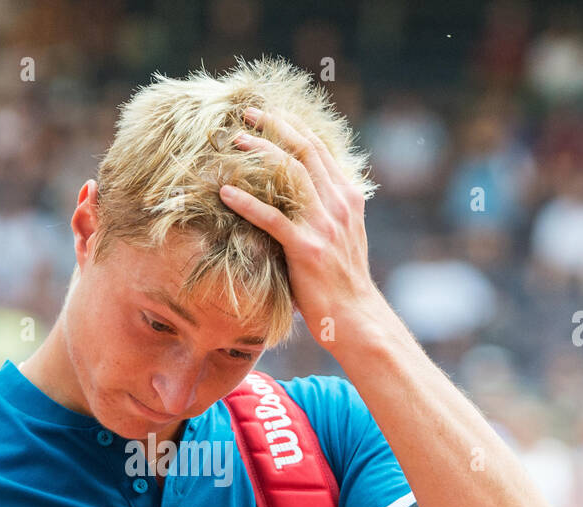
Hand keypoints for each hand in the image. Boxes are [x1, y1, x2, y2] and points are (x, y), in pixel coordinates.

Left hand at [217, 105, 384, 345]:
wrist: (356, 316)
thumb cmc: (342, 281)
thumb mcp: (342, 237)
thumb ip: (324, 212)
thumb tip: (297, 197)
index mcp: (348, 198)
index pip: (320, 150)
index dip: (293, 127)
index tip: (270, 114)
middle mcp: (339, 204)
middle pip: (305, 151)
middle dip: (275, 127)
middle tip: (247, 114)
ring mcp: (324, 225)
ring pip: (291, 175)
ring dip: (261, 153)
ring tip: (235, 141)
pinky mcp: (307, 249)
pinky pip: (272, 218)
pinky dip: (247, 203)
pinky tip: (225, 193)